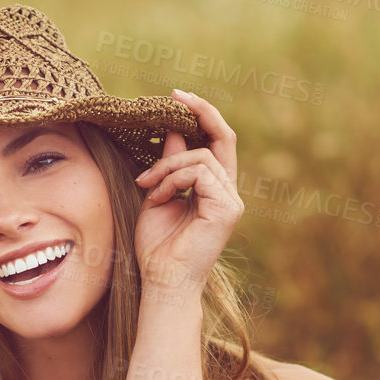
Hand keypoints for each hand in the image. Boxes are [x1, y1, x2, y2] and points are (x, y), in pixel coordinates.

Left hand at [133, 89, 244, 296]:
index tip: (176, 97)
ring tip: (147, 186)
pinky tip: (158, 197)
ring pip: (201, 157)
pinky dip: (173, 180)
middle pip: (222, 138)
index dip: (201, 116)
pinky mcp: (227, 209)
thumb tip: (173, 131)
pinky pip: (199, 173)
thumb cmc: (157, 247)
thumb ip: (169, 166)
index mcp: (214, 189)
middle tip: (174, 97)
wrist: (161, 282)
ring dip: (167, 167)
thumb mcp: (159, 195)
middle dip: (200, 112)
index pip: (216, 142)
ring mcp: (231, 201)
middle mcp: (228, 192)